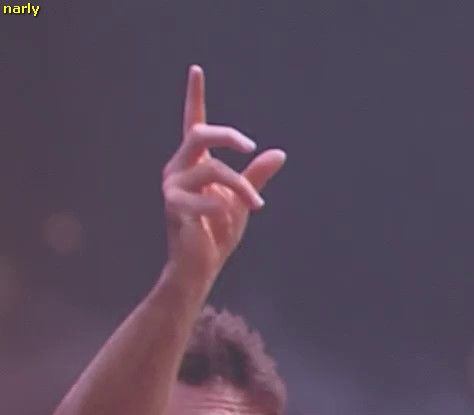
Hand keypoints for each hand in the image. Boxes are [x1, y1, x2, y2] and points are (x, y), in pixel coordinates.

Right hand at [161, 65, 286, 285]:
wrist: (201, 265)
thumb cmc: (217, 231)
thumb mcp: (242, 198)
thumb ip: (256, 176)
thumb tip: (278, 153)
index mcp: (195, 162)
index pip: (193, 122)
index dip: (195, 95)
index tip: (197, 69)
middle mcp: (179, 168)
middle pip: (199, 134)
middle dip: (228, 136)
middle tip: (251, 146)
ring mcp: (172, 186)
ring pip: (213, 169)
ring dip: (242, 187)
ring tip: (257, 205)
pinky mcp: (173, 206)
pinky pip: (206, 198)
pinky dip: (222, 207)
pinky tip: (225, 216)